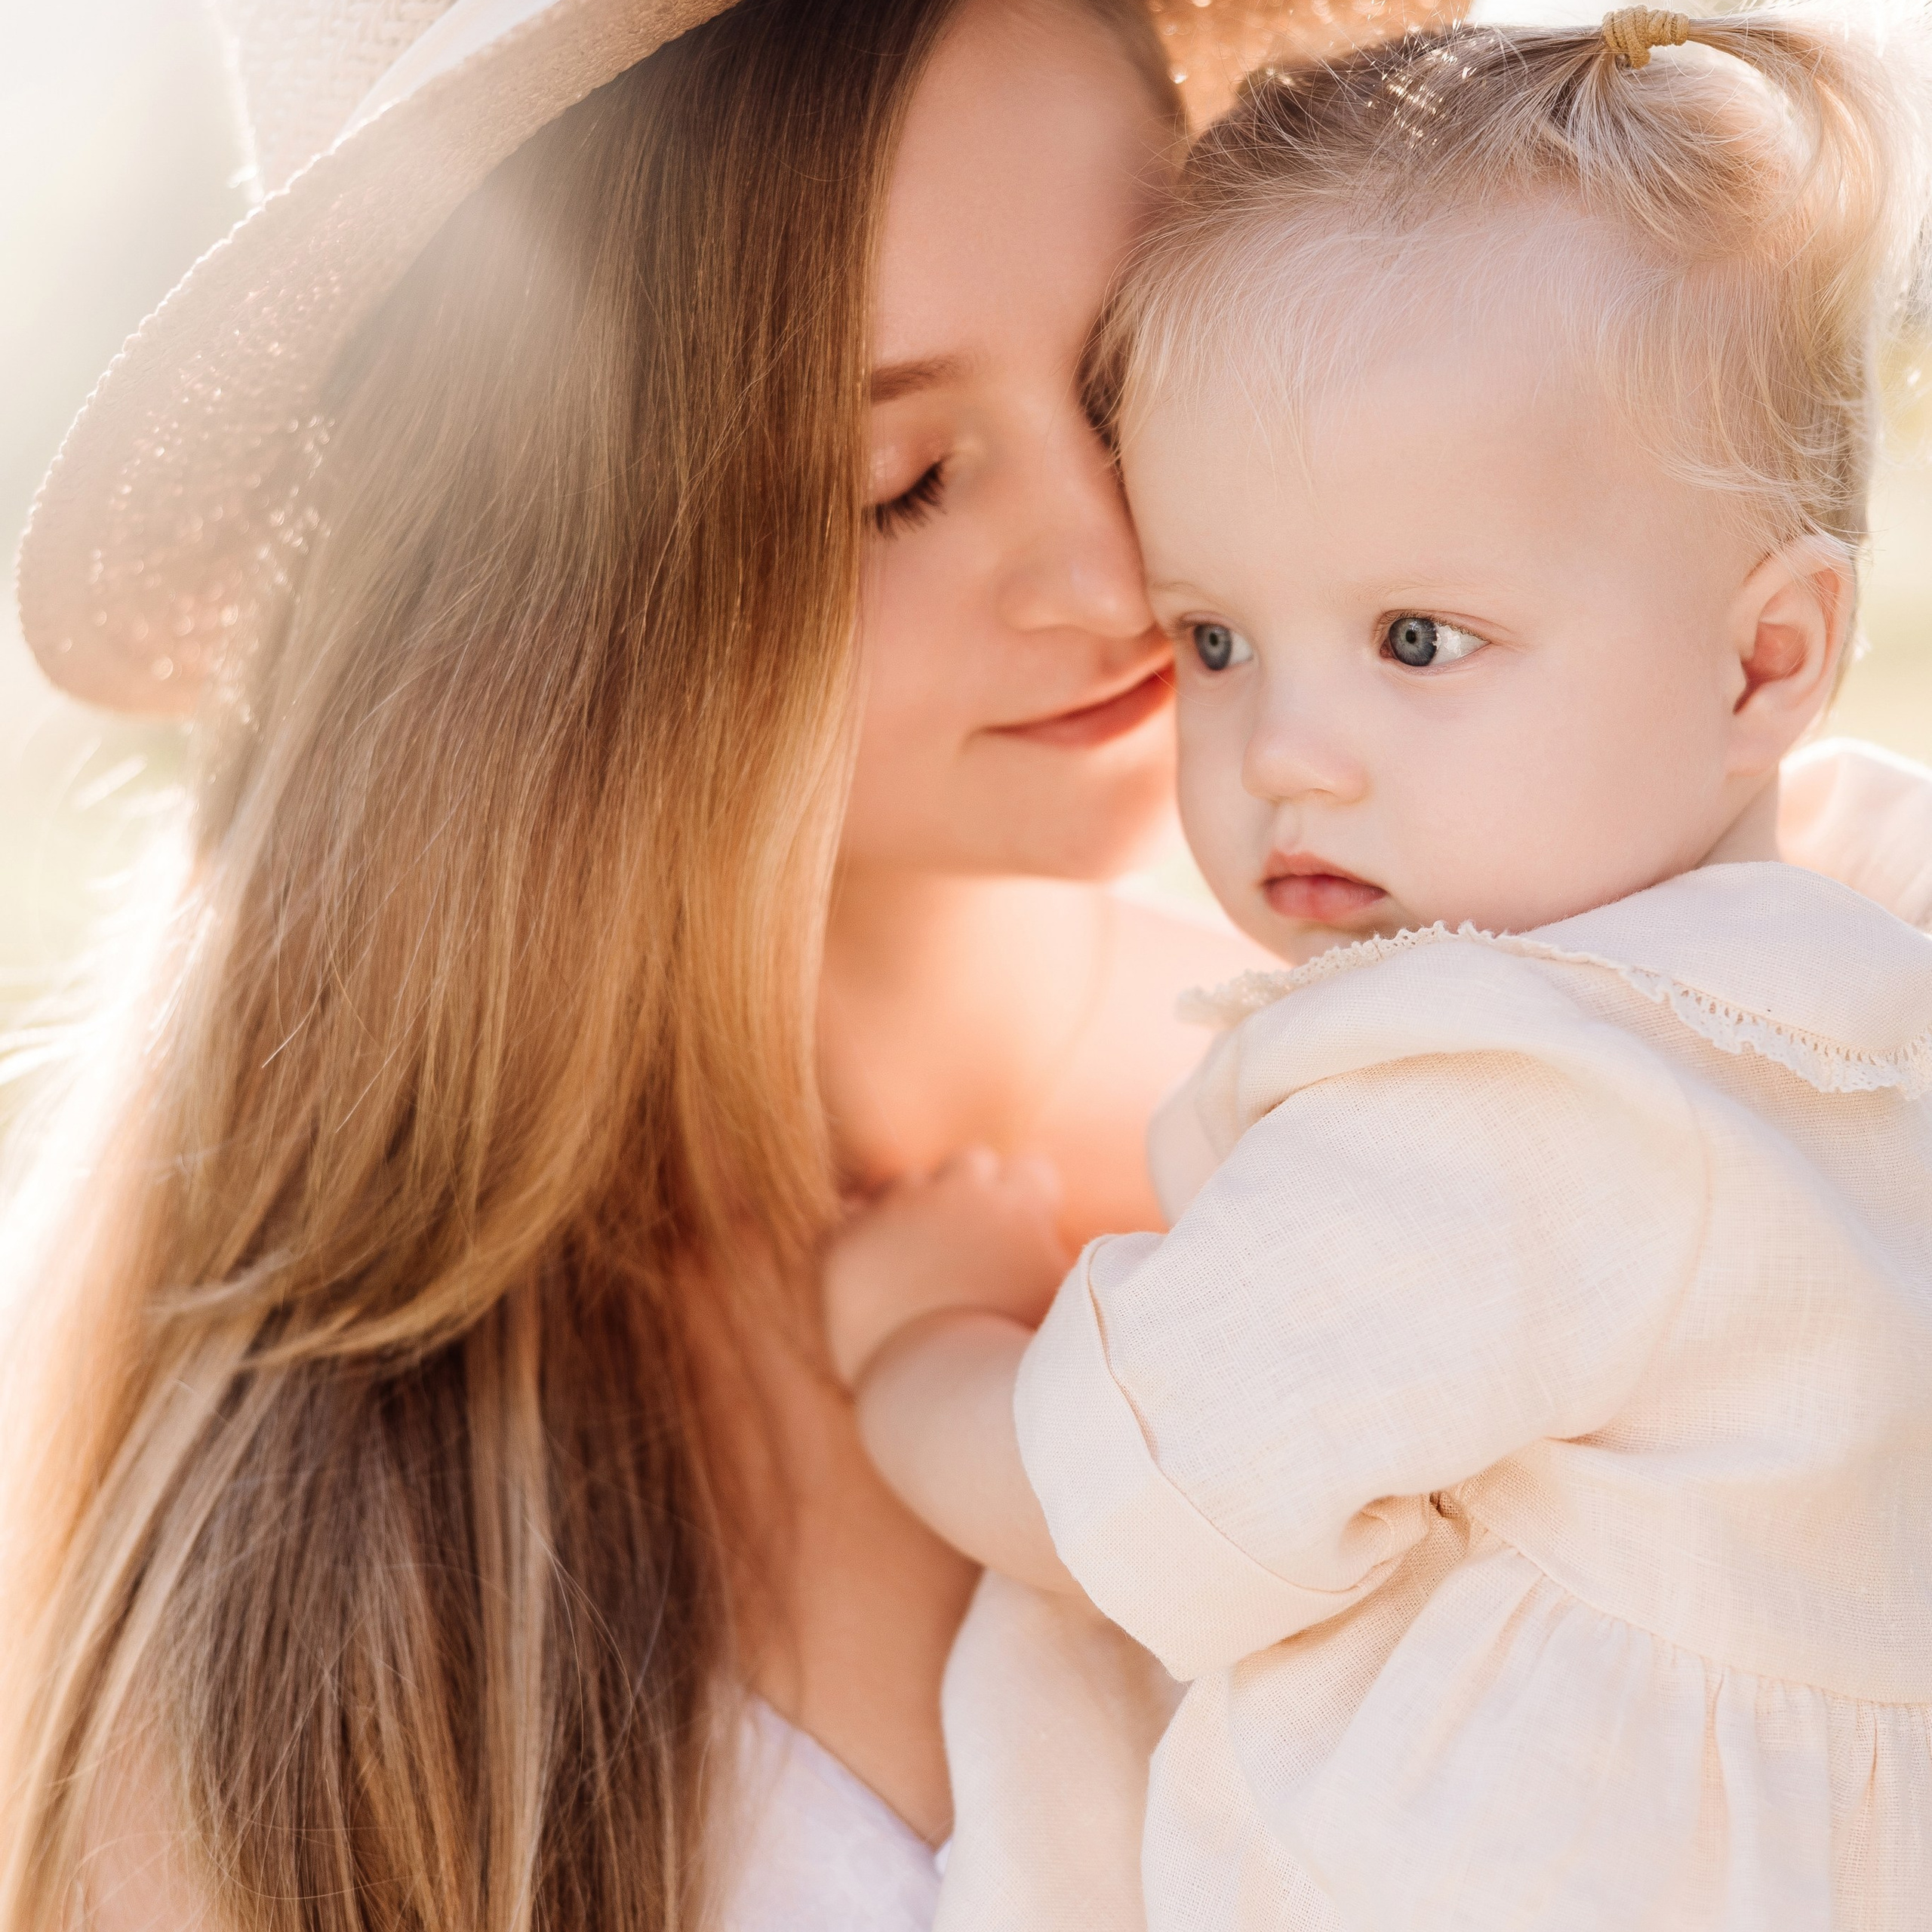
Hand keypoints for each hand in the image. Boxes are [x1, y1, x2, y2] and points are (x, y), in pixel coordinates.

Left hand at [823, 1146, 1069, 1387]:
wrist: (942, 1402)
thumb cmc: (1021, 1362)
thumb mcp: (1075, 1307)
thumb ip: (1087, 1265)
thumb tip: (1117, 1255)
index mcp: (1018, 1201)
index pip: (1032, 1173)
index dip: (1029, 1203)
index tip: (1023, 1235)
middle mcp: (958, 1191)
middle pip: (970, 1165)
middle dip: (972, 1197)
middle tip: (971, 1250)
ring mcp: (898, 1211)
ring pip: (909, 1185)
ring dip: (916, 1214)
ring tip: (922, 1269)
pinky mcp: (847, 1241)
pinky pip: (853, 1217)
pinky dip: (865, 1240)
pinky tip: (878, 1273)